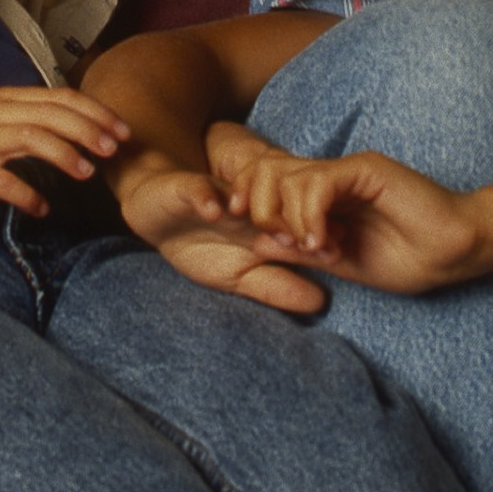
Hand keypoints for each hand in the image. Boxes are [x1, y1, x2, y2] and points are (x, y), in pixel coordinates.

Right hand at [0, 85, 130, 214]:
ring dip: (64, 155)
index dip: (95, 112)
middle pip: (52, 115)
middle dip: (90, 130)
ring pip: (29, 139)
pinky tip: (41, 208)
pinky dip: (23, 193)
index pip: (59, 98)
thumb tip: (67, 130)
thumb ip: (22, 118)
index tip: (124, 130)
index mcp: (3, 100)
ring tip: (88, 175)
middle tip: (117, 151)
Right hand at [112, 157, 330, 314]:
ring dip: (261, 213)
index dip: (315, 243)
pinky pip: (200, 189)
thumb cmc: (199, 246)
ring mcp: (221, 196)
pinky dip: (206, 198)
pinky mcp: (189, 188)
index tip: (337, 255)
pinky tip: (213, 211)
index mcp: (266, 228)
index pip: (296, 234)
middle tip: (318, 241)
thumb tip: (320, 303)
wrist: (156, 213)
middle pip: (280, 212)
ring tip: (273, 231)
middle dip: (300, 226)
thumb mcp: (236, 276)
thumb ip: (275, 287)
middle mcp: (250, 208)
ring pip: (248, 199)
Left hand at [204, 121, 487, 296]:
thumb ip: (304, 250)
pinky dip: (312, 215)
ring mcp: (350, 171)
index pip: (274, 189)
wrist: (456, 252)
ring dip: (293, 220)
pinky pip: (320, 182)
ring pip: (291, 179)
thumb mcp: (345, 263)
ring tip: (319, 249)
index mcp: (327, 198)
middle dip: (264, 211)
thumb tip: (257, 242)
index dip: (258, 211)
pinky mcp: (366, 169)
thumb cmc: (410, 260)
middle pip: (271, 175)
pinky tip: (326, 242)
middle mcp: (333, 178)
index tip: (263, 243)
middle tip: (284, 245)